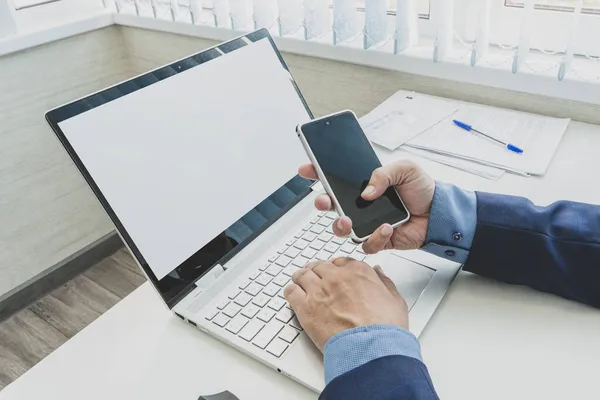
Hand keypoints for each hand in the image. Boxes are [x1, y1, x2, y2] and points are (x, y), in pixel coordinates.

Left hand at [284, 258, 407, 351]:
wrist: (371, 348)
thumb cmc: (384, 328)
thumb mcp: (394, 299)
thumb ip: (384, 283)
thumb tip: (378, 273)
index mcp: (357, 272)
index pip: (340, 262)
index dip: (336, 269)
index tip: (334, 275)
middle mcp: (335, 277)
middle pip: (319, 266)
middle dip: (317, 272)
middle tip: (316, 278)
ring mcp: (318, 291)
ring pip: (302, 275)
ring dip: (301, 278)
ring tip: (301, 283)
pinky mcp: (305, 308)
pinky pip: (291, 292)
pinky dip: (291, 292)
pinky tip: (293, 295)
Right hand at [298, 160, 434, 253]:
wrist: (439, 213)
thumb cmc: (423, 190)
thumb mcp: (405, 169)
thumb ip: (383, 174)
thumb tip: (366, 191)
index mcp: (364, 184)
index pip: (335, 178)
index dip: (318, 173)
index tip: (307, 169)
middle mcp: (361, 204)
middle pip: (331, 204)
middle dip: (321, 202)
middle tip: (323, 201)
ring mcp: (367, 223)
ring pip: (341, 228)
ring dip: (339, 225)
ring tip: (347, 220)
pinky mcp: (378, 239)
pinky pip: (366, 243)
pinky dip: (374, 237)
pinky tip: (386, 227)